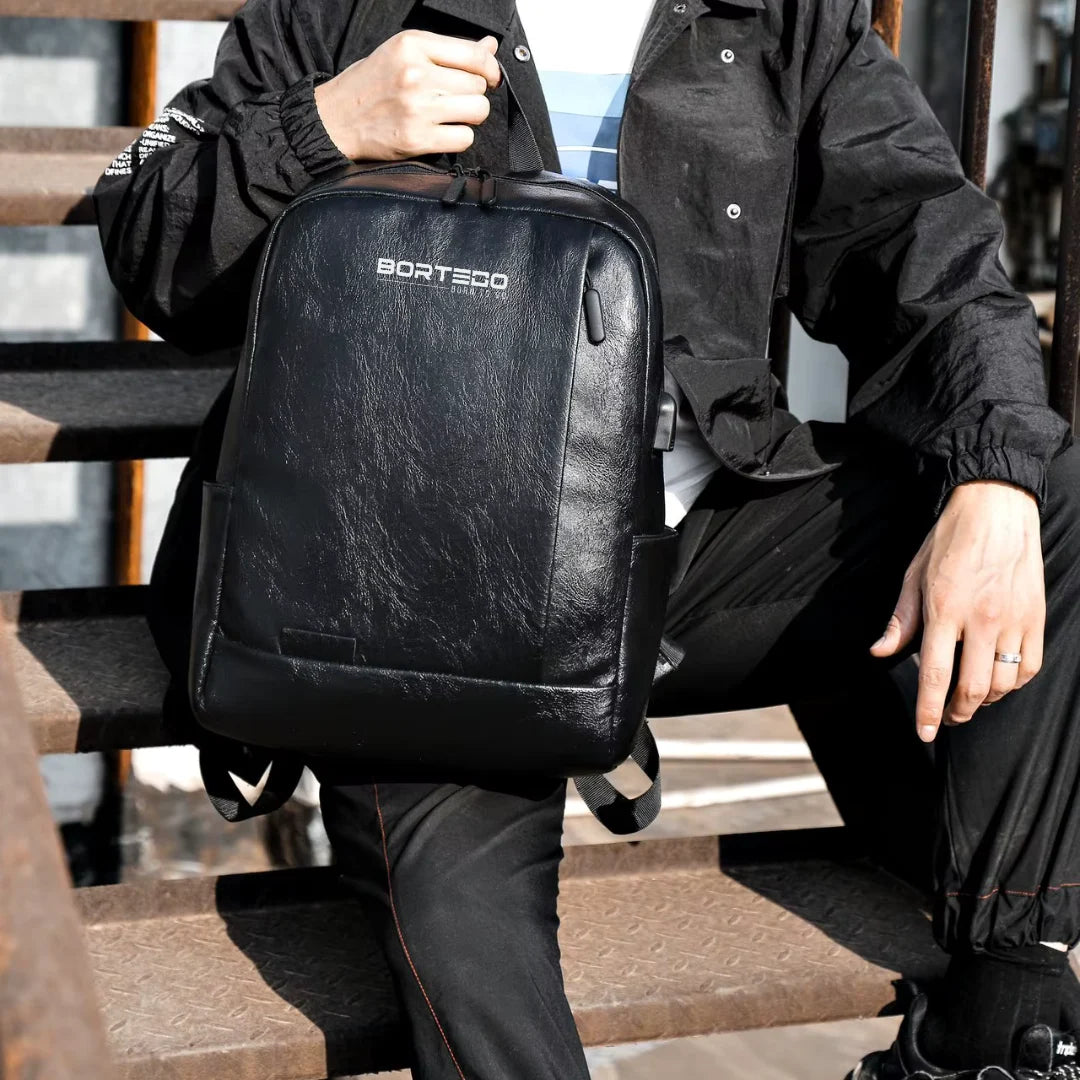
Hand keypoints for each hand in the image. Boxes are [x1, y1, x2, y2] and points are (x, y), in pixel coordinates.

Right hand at [314, 31, 500, 160]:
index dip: (491, 68)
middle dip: (472, 94)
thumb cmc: (370, 84)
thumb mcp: (403, 53)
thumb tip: (490, 47)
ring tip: (449, 114)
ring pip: (477, 111)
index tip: (491, 77)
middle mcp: (416, 74)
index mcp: (412, 45)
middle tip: (453, 99)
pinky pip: (464, 139)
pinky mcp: (417, 138)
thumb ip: (447, 51)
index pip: (474, 55)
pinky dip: (458, 137)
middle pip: (477, 86)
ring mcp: (417, 108)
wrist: (335, 119)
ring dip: (469, 116)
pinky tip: (441, 131)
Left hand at [870, 480, 1044, 742]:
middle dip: (957, 713)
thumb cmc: (949, 540)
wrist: (997, 508)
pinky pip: (1029, 666)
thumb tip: (879, 652)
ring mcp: (1014, 620)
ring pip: (1003, 682)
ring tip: (969, 699)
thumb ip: (900, 620)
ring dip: (984, 700)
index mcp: (945, 609)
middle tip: (946, 718)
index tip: (924, 732)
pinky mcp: (1036, 617)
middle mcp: (982, 619)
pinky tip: (997, 680)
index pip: (936, 674)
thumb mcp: (913, 575)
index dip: (929, 710)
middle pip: (972, 688)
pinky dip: (1013, 683)